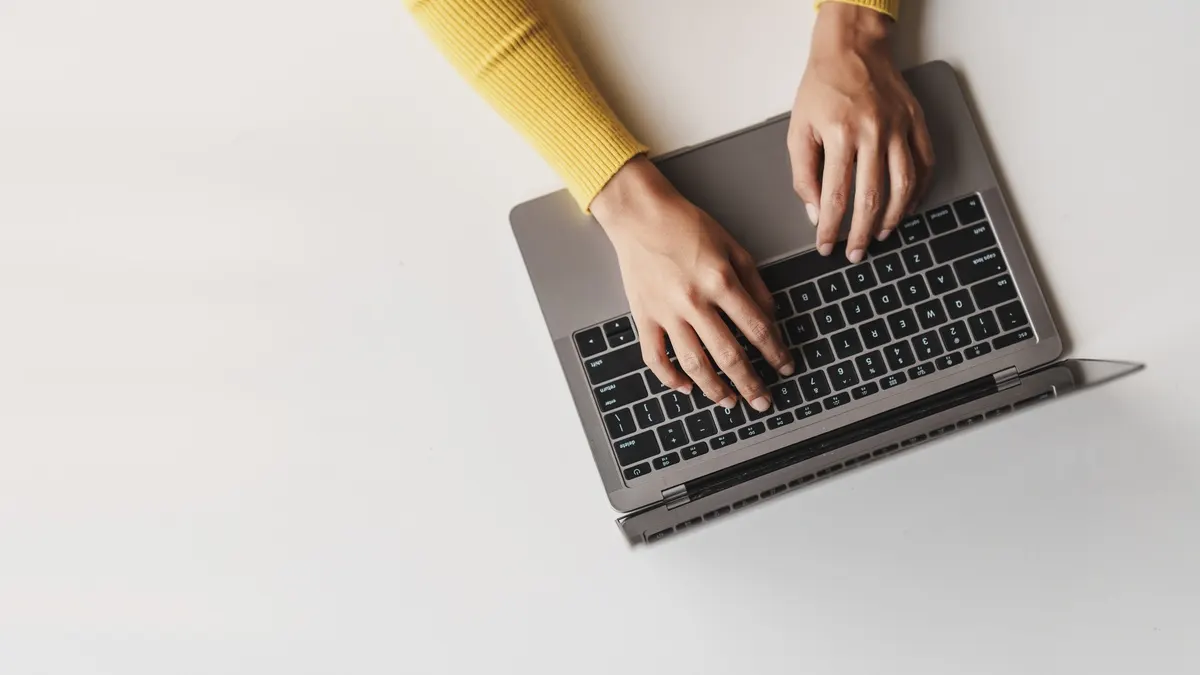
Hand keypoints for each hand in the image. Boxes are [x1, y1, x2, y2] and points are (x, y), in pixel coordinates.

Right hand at [591, 157, 794, 412]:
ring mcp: (667, 313)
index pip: (757, 329)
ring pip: (694, 364)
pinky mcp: (644, 317)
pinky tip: (686, 388)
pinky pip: (655, 357)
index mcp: (721, 281)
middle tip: (764, 401)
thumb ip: (755, 283)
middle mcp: (695, 302)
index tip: (786, 367)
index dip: (776, 353)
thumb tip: (770, 317)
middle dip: (751, 383)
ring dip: (715, 389)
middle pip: (729, 355)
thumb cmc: (686, 225)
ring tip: (731, 402)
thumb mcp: (733, 246)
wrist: (640, 215)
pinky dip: (670, 378)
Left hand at [788, 3, 935, 262]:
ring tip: (882, 235)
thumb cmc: (822, 88)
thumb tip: (816, 212)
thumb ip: (803, 174)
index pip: (835, 196)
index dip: (831, 228)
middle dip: (862, 233)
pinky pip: (925, 164)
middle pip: (872, 198)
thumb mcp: (798, 129)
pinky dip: (918, 191)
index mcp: (840, 135)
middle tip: (855, 252)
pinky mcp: (917, 122)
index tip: (826, 246)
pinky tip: (906, 207)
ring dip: (893, 217)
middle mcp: (874, 133)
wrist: (853, 48)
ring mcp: (900, 128)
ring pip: (904, 185)